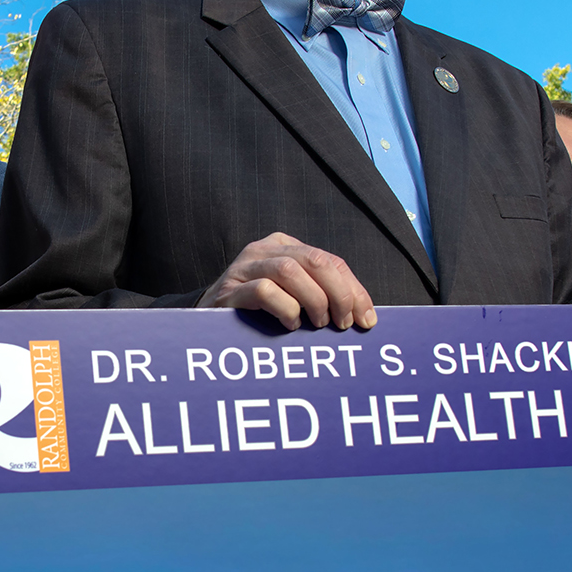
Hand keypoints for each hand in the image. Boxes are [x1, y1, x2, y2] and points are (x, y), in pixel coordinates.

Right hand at [200, 233, 375, 330]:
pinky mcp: (229, 290)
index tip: (367, 319)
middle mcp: (264, 250)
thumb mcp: (292, 298)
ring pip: (291, 271)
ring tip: (318, 324)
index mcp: (284, 246)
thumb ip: (320, 295)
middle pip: (315, 260)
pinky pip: (265, 291)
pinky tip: (290, 324)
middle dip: (339, 294)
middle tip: (344, 323)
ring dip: (314, 300)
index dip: (354, 289)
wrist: (205, 324)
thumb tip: (363, 315)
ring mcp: (244, 268)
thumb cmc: (257, 315)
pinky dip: (286, 309)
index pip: (330, 260)